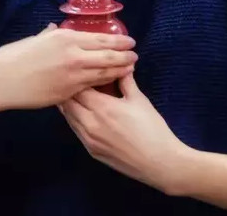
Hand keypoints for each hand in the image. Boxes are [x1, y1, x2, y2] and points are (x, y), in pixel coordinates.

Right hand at [0, 24, 137, 112]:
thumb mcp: (36, 39)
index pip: (101, 39)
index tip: (131, 41)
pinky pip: (90, 88)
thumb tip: (55, 29)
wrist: (0, 80)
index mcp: (67, 38)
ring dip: (118, 71)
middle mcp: (74, 56)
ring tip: (129, 69)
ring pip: (103, 73)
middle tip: (135, 57)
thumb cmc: (14, 55)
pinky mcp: (67, 94)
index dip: (119, 41)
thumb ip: (50, 35)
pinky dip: (102, 84)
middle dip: (125, 57)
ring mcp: (72, 77)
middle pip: (108, 56)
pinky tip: (109, 84)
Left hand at [59, 74, 184, 193]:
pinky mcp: (91, 151)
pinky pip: (75, 130)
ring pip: (68, 117)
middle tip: (76, 80)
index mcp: (102, 107)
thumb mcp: (138, 99)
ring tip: (76, 93)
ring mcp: (88, 139)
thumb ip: (125, 80)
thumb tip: (121, 64)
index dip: (78, 77)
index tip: (82, 70)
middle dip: (70, 90)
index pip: (77, 87)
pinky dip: (75, 118)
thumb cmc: (151, 128)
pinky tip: (82, 111)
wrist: (158, 162)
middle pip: (68, 102)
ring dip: (70, 104)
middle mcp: (90, 123)